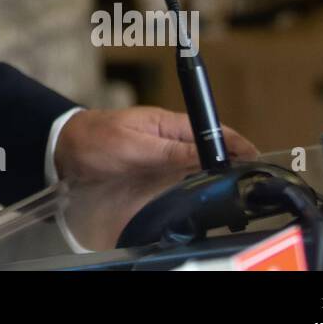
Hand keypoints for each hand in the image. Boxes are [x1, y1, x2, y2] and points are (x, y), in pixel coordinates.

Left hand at [53, 106, 257, 184]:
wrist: (65, 149)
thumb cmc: (96, 139)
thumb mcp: (134, 146)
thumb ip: (170, 152)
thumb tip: (208, 156)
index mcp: (170, 124)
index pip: (214, 131)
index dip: (238, 145)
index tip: (257, 161)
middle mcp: (171, 139)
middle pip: (211, 150)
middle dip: (233, 163)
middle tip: (251, 185)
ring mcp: (164, 156)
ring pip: (200, 166)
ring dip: (216, 177)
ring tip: (235, 195)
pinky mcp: (155, 172)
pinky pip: (183, 179)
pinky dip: (196, 186)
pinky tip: (204, 199)